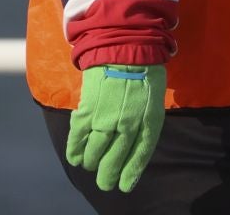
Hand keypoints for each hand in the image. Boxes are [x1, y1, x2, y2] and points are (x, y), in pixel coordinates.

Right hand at [65, 63, 166, 192]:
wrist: (124, 44)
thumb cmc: (144, 69)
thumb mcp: (154, 98)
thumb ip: (145, 120)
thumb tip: (134, 139)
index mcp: (148, 121)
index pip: (140, 155)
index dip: (131, 172)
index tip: (124, 186)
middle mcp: (128, 124)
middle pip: (116, 157)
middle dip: (108, 173)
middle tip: (104, 183)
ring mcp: (107, 117)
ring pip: (96, 149)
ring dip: (91, 162)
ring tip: (89, 166)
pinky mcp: (89, 108)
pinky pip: (79, 134)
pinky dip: (75, 148)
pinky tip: (74, 156)